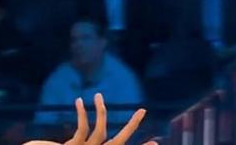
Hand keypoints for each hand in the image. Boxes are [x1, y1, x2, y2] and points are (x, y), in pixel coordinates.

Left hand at [25, 94, 153, 144]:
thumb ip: (80, 139)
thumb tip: (79, 138)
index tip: (155, 141)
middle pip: (119, 142)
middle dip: (132, 126)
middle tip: (143, 110)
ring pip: (100, 131)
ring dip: (100, 111)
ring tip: (99, 95)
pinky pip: (82, 128)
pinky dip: (82, 113)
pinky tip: (80, 101)